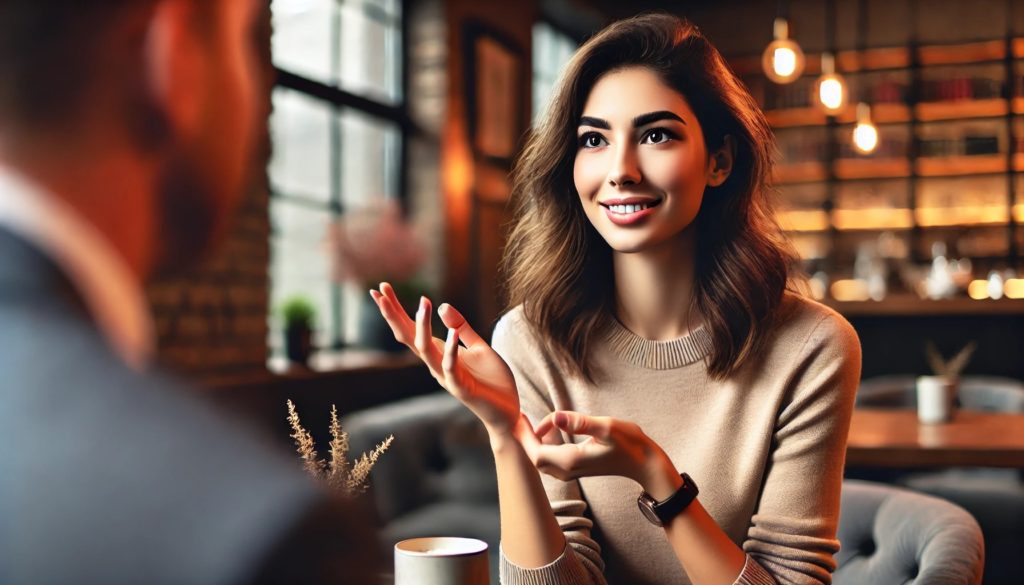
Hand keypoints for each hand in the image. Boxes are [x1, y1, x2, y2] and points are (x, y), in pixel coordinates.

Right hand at [370, 282, 520, 436]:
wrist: (507, 411)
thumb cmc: (492, 381)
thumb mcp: (479, 347)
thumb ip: (462, 328)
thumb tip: (443, 305)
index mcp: (439, 353)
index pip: (411, 329)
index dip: (396, 309)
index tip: (382, 288)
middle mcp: (436, 364)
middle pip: (408, 337)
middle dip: (393, 315)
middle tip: (380, 292)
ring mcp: (446, 376)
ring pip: (426, 350)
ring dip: (422, 327)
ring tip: (423, 303)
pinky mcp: (461, 388)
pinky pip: (451, 367)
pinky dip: (451, 350)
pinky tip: (452, 333)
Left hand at [528, 411, 680, 496]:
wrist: (644, 464)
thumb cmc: (630, 443)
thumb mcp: (608, 427)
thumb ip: (581, 422)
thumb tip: (556, 417)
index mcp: (571, 460)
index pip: (535, 452)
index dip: (523, 436)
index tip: (519, 416)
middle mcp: (568, 469)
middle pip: (534, 457)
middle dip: (523, 438)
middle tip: (519, 415)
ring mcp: (571, 471)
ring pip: (541, 460)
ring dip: (532, 442)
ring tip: (527, 420)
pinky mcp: (575, 468)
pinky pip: (550, 460)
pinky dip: (542, 445)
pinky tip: (547, 430)